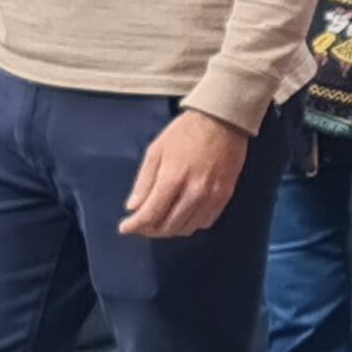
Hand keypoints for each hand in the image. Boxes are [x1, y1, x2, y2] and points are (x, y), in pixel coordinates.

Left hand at [120, 109, 250, 238]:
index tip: (125, 227)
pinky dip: (190, 223)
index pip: (149, 215)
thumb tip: (133, 206)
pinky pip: (205, 221)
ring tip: (161, 220)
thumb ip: (144, 181)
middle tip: (142, 224)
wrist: (222, 121)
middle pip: (167, 227)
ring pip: (187, 228)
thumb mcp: (156, 151)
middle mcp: (193, 192)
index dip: (134, 226)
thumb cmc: (186, 132)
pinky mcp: (225, 195)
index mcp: (172, 178)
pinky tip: (183, 214)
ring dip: (170, 229)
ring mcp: (211, 196)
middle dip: (150, 229)